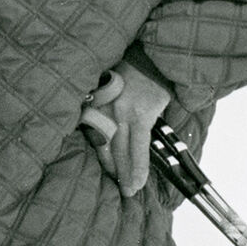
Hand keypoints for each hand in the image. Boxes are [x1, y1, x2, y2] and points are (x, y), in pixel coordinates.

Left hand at [79, 65, 171, 195]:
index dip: (101, 158)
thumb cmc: (133, 70)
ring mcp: (121, 113)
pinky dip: (139, 167)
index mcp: (94, 103)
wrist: (152, 54)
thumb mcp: (110, 86)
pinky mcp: (140, 115)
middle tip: (118, 190)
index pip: (93, 137)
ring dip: (125, 174)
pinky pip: (139, 147)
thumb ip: (106, 107)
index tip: (107, 173)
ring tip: (129, 191)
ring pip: (120, 151)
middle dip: (112, 170)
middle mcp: (103, 109)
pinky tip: (138, 181)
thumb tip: (111, 132)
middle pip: (105, 147)